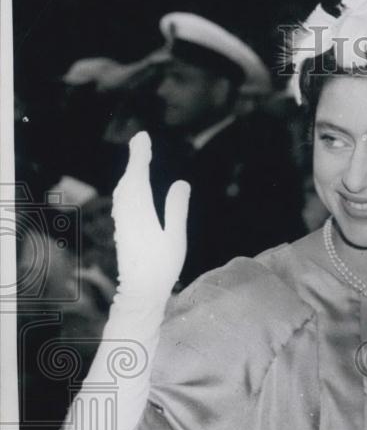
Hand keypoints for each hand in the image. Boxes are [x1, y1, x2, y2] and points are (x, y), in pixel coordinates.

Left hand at [111, 132, 189, 300]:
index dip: (140, 156)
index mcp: (140, 212)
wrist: (140, 291)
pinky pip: (123, 201)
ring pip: (123, 191)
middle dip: (134, 160)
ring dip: (130, 173)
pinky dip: (128, 187)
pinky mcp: (123, 230)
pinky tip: (133, 189)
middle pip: (128, 180)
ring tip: (139, 160)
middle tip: (141, 141)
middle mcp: (127, 214)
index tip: (143, 138)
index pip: (138, 177)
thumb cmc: (162, 267)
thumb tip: (180, 182)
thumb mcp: (175, 238)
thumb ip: (176, 209)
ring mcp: (123, 222)